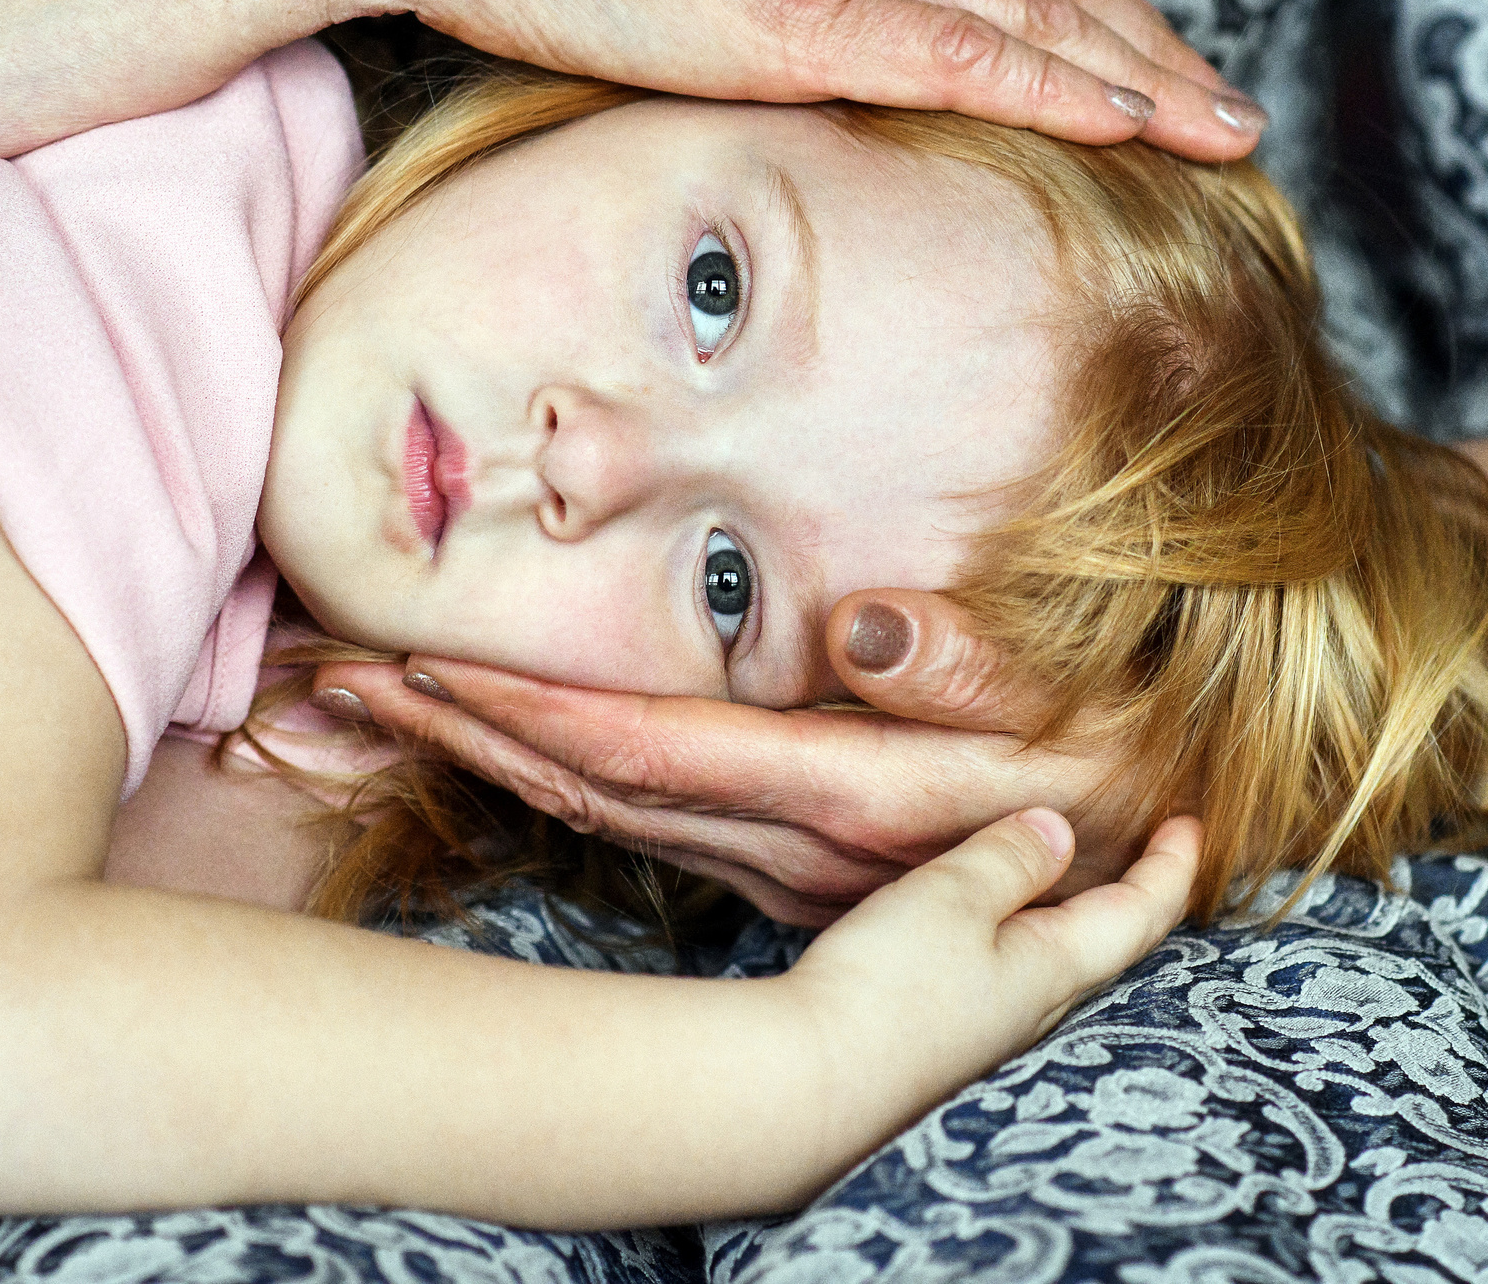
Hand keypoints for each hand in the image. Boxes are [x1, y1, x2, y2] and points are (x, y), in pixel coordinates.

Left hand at [314, 591, 1166, 925]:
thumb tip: (864, 624)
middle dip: (469, 730)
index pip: (656, 746)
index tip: (431, 664)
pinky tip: (506, 749)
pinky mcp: (785, 863)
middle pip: (595, 788)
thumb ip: (966, 670)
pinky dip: (555, 780)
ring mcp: (781, 864)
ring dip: (492, 758)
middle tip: (345, 674)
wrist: (1142, 855)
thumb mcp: (1063, 712)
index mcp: (844, 790)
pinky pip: (642, 824)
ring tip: (390, 699)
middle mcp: (792, 844)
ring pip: (603, 814)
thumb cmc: (1107, 756)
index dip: (538, 708)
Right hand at [781, 808, 1198, 1152]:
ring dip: (1069, 919)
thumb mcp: (953, 896)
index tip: (1194, 823)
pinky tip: (980, 932)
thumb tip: (1059, 830)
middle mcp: (1033, 1012)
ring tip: (1067, 880)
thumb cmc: (886, 989)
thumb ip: (1010, 858)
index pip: (1141, 913)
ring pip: (1051, 968)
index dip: (1173, 865)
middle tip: (1148, 851)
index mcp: (1054, 969)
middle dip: (1133, 896)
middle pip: (1106, 946)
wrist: (803, 1092)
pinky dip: (1011, 942)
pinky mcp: (938, 1049)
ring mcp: (986, 1038)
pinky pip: (998, 982)